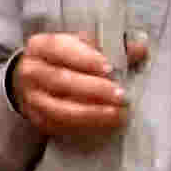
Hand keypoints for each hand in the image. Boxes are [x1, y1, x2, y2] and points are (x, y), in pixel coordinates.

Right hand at [11, 31, 146, 137]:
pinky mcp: (38, 120)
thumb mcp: (84, 45)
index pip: (60, 49)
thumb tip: (140, 47)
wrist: (36, 80)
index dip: (85, 59)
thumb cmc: (66, 59)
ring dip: (91, 113)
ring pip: (59, 109)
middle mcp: (31, 71)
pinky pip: (60, 126)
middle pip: (60, 80)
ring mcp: (32, 98)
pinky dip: (85, 126)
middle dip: (94, 89)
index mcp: (41, 46)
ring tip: (117, 114)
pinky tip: (105, 124)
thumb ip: (112, 45)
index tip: (109, 68)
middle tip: (121, 95)